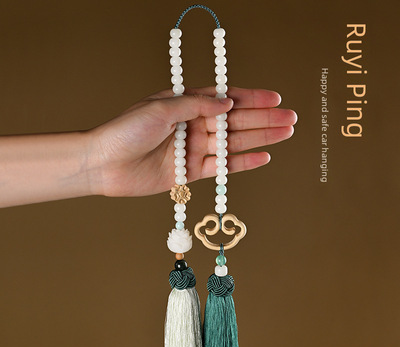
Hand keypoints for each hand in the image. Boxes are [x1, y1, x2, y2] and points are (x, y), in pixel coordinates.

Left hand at [90, 86, 297, 196]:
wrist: (105, 164)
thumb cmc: (126, 130)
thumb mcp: (161, 108)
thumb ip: (196, 105)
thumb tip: (228, 103)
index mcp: (185, 104)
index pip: (225, 99)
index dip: (251, 98)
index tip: (275, 97)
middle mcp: (193, 125)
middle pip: (235, 122)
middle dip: (263, 119)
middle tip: (290, 119)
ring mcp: (193, 149)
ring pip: (233, 144)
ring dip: (260, 139)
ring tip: (285, 134)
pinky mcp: (190, 172)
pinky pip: (221, 167)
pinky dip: (242, 163)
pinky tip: (263, 157)